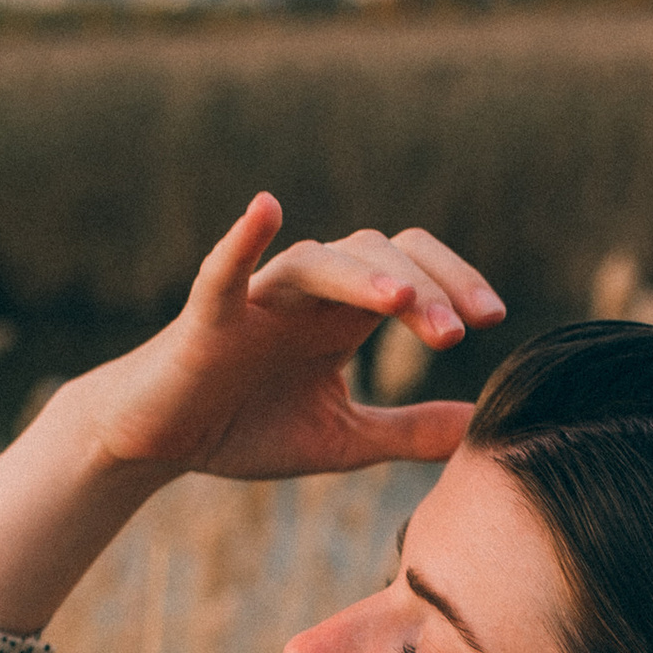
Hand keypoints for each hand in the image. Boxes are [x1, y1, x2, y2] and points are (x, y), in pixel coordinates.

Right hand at [75, 193, 504, 481]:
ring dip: (364, 277)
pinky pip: (225, 267)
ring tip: (401, 305)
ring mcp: (259, 297)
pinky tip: (265, 209)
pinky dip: (243, 238)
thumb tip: (479, 426)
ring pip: (321, 261)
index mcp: (344, 318)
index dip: (454, 286)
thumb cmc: (246, 428)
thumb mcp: (343, 440)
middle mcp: (310, 295)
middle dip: (426, 290)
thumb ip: (407, 431)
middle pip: (381, 257)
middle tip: (459, 333)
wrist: (162, 443)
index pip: (414, 276)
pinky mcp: (208, 315)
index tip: (491, 320)